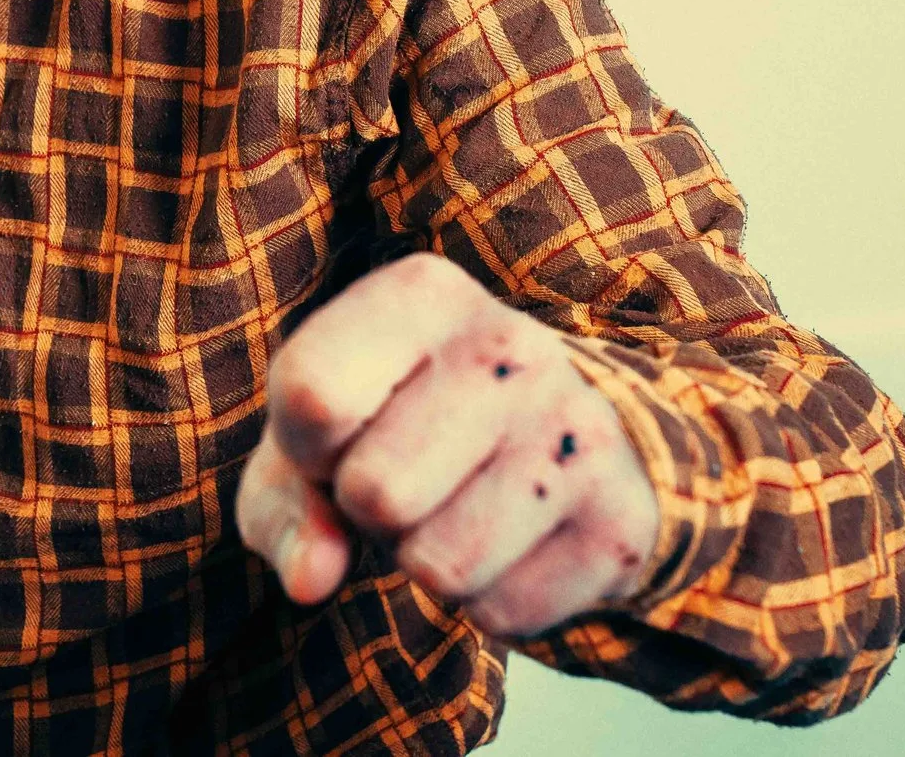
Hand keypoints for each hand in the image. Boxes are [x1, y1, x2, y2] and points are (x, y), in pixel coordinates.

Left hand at [234, 255, 659, 637]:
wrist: (554, 442)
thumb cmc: (395, 432)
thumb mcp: (312, 445)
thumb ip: (282, 507)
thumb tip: (313, 577)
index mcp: (424, 293)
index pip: (312, 394)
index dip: (307, 448)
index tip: (337, 435)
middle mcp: (514, 342)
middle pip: (376, 492)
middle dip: (371, 513)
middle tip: (409, 478)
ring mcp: (580, 426)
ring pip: (440, 565)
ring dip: (427, 561)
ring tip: (457, 505)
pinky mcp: (622, 517)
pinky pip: (503, 611)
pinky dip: (489, 600)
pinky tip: (511, 541)